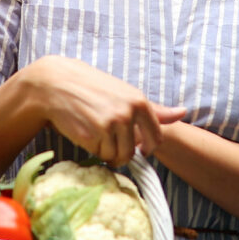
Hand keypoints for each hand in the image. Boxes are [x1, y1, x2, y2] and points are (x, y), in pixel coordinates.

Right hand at [29, 55, 185, 166]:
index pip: (155, 137)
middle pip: (133, 152)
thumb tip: (183, 112)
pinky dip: (93, 149)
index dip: (145, 146)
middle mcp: (127, 113)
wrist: (56, 83)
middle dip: (122, 151)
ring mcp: (110, 125)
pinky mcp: (92, 135)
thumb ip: (154, 108)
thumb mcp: (124, 93)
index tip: (136, 145)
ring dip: (106, 151)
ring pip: (116, 156)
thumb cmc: (92, 87)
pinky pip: (99, 154)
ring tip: (95, 134)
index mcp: (138, 101)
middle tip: (108, 139)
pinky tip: (85, 133)